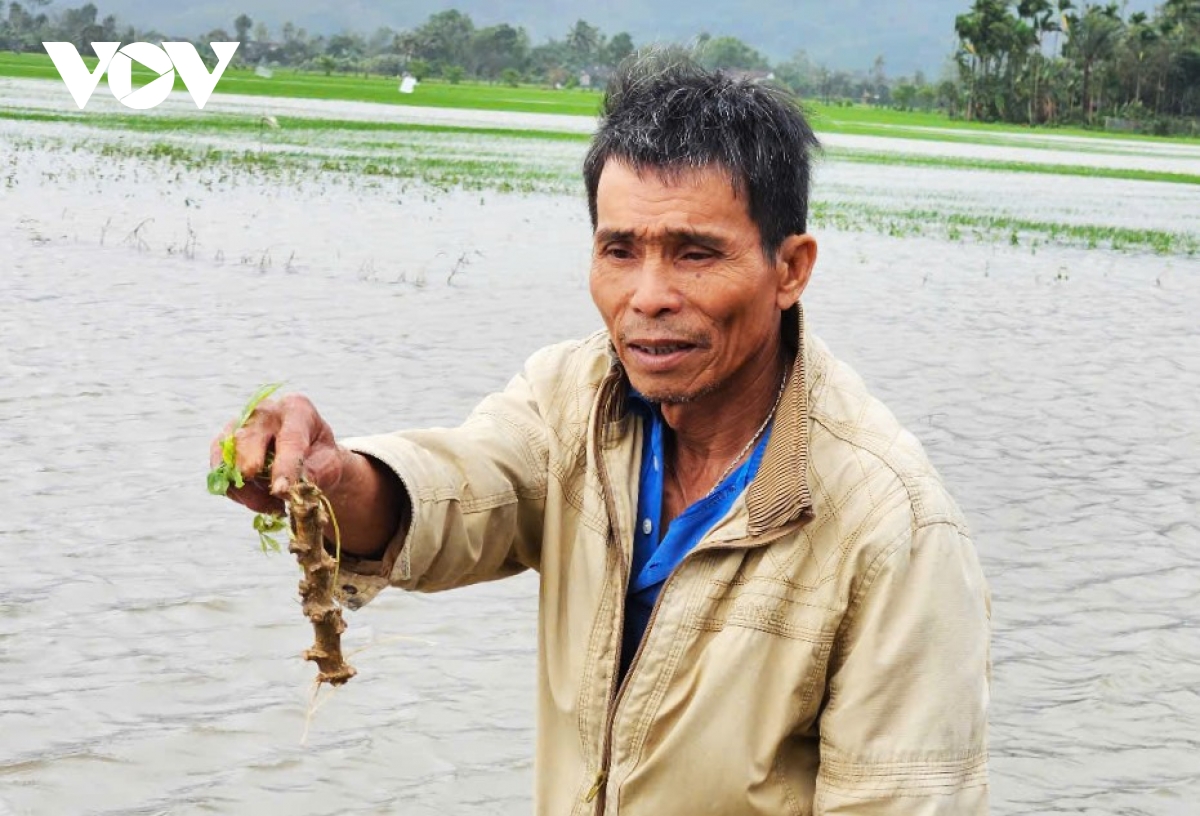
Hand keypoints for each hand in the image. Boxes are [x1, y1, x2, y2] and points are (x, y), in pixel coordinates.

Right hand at [209, 394, 348, 516]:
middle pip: (248, 440)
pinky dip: (237, 493)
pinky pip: (219, 472)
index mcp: (296, 409)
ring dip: (247, 490)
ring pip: (228, 458)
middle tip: (270, 495)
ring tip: (274, 505)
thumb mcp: (330, 464)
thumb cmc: (320, 457)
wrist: (308, 456)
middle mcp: (263, 412)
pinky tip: (260, 502)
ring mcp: (238, 425)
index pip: (289, 438)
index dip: (285, 466)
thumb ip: (314, 474)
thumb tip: (288, 491)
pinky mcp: (223, 445)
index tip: (282, 490)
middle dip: (252, 471)